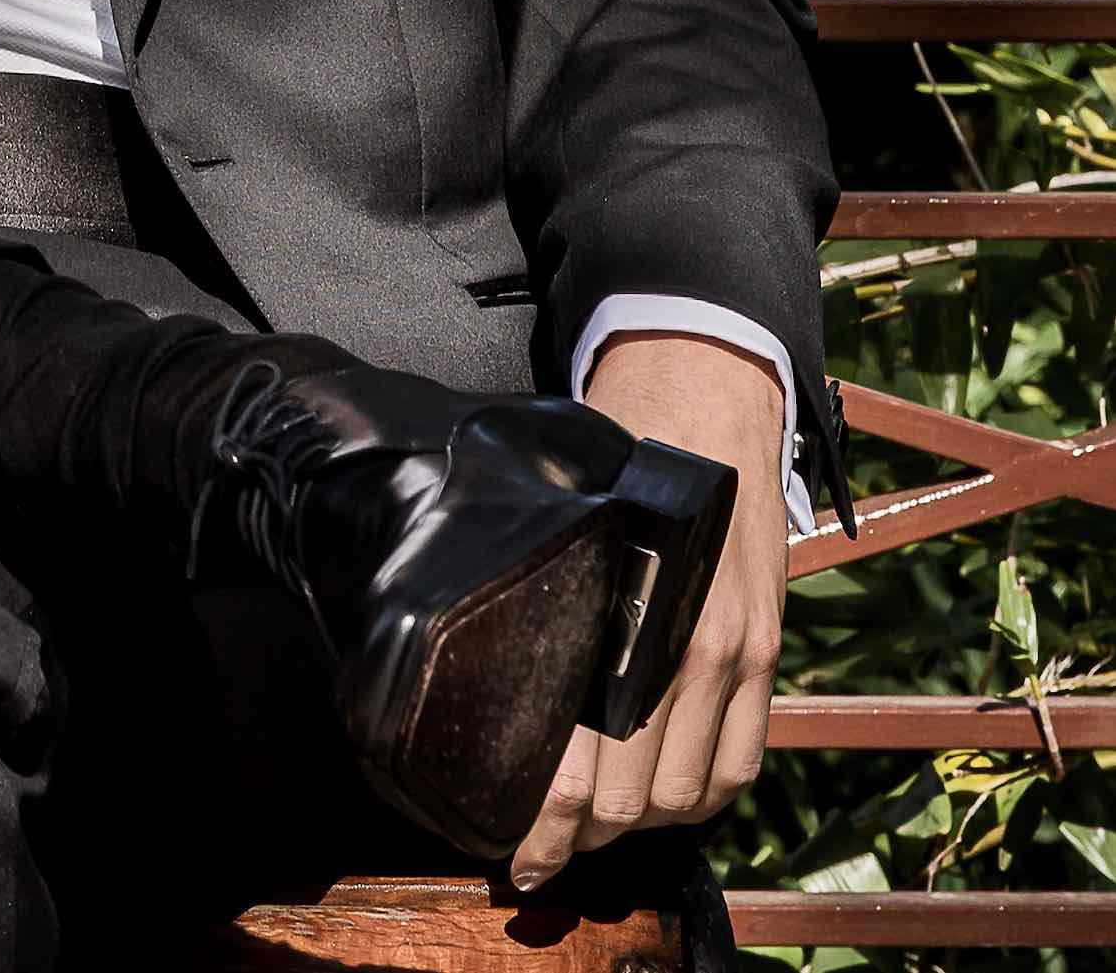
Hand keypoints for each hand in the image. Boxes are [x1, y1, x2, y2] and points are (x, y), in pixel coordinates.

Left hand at [509, 332, 787, 891]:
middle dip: (582, 835)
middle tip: (539, 848)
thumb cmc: (609, 454)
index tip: (515, 856)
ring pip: (689, 794)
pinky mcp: (765, 651)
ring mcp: (733, 650)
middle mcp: (681, 642)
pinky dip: (701, 798)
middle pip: (635, 795)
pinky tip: (662, 799)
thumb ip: (540, 603)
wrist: (701, 393)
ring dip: (639, 826)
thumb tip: (484, 685)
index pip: (582, 760)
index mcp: (614, 612)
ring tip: (592, 828)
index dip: (547, 823)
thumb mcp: (560, 524)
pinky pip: (739, 764)